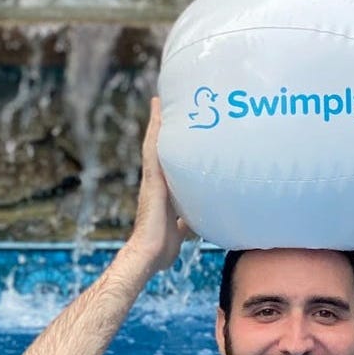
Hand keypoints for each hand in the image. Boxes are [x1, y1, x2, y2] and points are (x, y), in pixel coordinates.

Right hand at [127, 97, 187, 270]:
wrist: (149, 253)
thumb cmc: (163, 247)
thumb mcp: (183, 229)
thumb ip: (190, 221)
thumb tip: (205, 219)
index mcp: (163, 191)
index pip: (167, 163)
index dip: (168, 145)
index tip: (173, 128)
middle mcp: (155, 181)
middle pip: (158, 148)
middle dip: (160, 128)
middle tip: (163, 104)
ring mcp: (152, 178)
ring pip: (154, 144)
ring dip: (156, 123)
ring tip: (159, 101)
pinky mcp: (152, 178)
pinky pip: (153, 149)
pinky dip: (154, 130)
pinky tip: (157, 113)